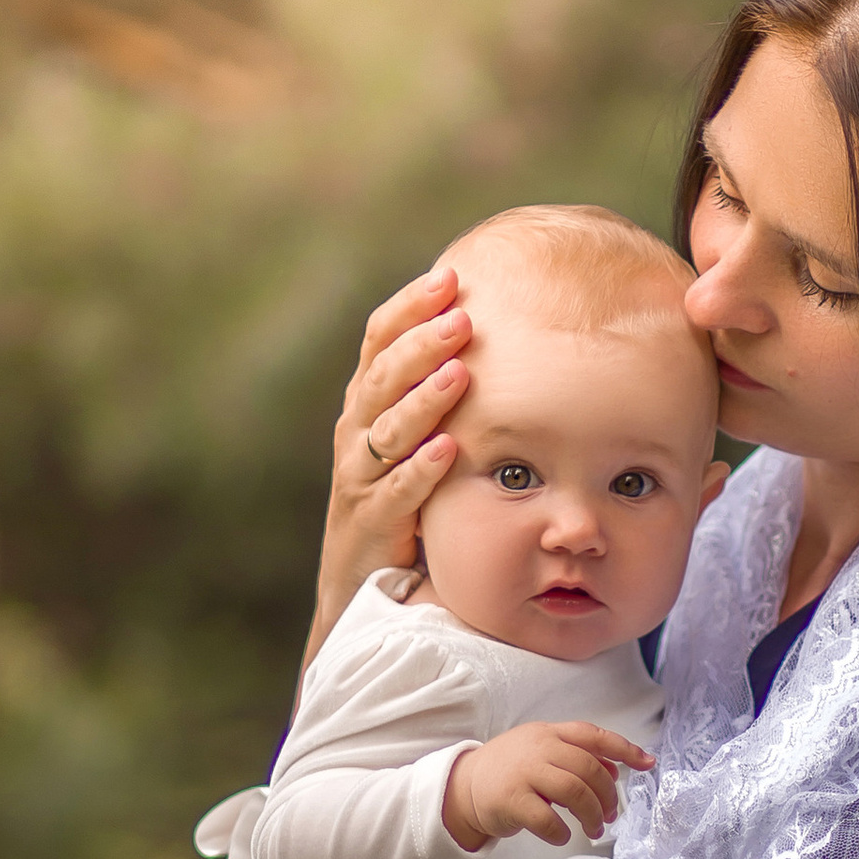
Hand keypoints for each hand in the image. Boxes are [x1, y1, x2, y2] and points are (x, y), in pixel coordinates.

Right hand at [305, 265, 471, 675]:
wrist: (364, 583)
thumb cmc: (405, 497)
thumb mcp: (419, 437)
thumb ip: (444, 390)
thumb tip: (503, 330)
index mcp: (366, 402)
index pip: (378, 341)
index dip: (410, 307)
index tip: (451, 276)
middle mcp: (355, 432)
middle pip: (382, 376)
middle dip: (422, 342)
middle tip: (461, 316)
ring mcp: (358, 479)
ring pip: (385, 429)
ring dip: (424, 399)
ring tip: (460, 372)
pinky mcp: (369, 524)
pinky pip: (395, 493)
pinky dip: (419, 471)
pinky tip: (448, 451)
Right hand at [443, 721, 654, 852]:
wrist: (463, 786)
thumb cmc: (512, 771)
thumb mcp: (544, 753)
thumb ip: (578, 756)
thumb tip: (617, 768)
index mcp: (550, 733)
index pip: (594, 735)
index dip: (625, 748)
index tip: (649, 763)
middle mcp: (538, 747)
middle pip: (589, 769)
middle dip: (607, 796)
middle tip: (610, 816)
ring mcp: (523, 772)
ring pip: (574, 792)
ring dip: (591, 815)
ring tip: (593, 829)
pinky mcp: (511, 800)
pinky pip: (547, 819)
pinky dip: (561, 831)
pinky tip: (563, 835)